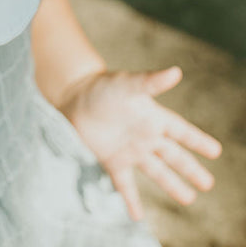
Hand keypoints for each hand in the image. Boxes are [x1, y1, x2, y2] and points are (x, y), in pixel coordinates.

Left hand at [58, 66, 221, 220]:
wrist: (72, 95)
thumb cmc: (102, 86)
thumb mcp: (128, 84)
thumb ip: (151, 81)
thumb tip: (176, 72)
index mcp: (152, 117)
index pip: (181, 132)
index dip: (198, 141)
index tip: (216, 151)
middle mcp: (144, 136)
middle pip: (173, 156)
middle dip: (190, 169)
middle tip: (208, 184)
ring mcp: (129, 150)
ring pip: (156, 171)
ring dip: (172, 185)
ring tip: (188, 199)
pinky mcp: (111, 160)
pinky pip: (124, 184)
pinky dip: (131, 200)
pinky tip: (137, 216)